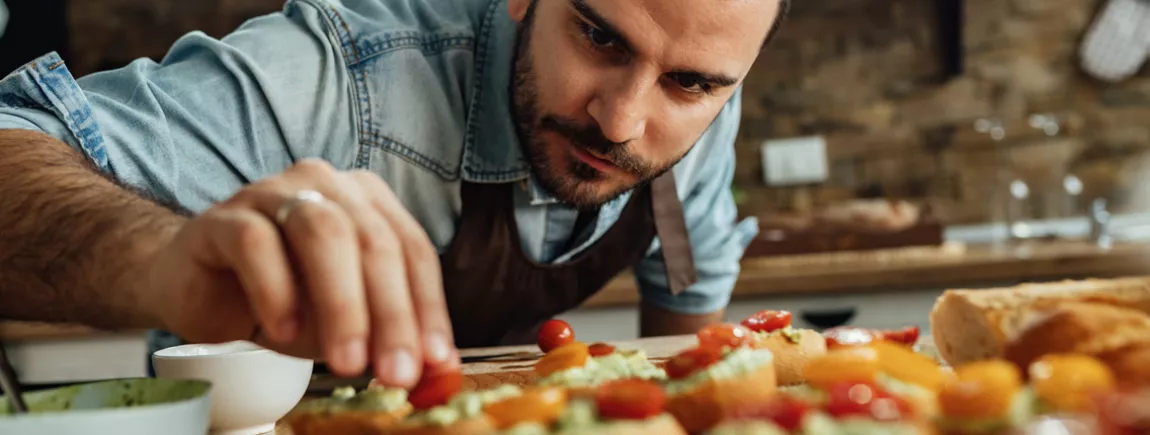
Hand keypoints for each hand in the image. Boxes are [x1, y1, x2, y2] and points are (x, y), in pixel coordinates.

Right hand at [142, 159, 457, 386]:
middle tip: (396, 371)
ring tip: (347, 360)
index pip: (412, 249)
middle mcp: (326, 185)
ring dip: (343, 303)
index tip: (435, 360)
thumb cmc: (283, 299)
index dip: (427, 306)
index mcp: (367, 201)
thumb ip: (388, 339)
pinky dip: (276, 291)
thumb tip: (437, 372)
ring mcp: (273, 194)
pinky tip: (284, 332)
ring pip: (321, 233)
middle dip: (392, 313)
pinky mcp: (224, 218)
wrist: (198, 287)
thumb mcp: (344, 324)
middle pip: (373, 241)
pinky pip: (255, 243)